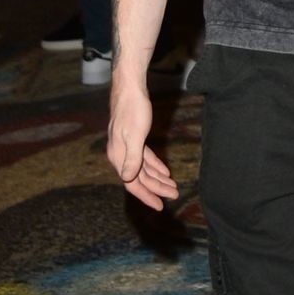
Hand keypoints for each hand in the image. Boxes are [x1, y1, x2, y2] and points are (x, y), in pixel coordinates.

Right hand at [106, 78, 177, 210]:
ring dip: (158, 179)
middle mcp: (120, 154)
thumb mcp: (135, 135)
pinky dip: (155, 166)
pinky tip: (165, 172)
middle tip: (174, 194)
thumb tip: (128, 179)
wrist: (130, 88)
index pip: (132, 183)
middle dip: (157, 188)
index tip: (160, 206)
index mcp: (118, 156)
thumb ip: (132, 158)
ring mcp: (126, 147)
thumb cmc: (132, 110)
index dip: (147, 196)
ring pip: (143, 169)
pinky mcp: (133, 139)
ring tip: (172, 186)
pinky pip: (144, 158)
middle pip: (140, 178)